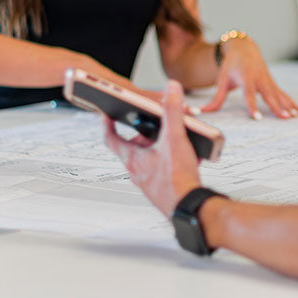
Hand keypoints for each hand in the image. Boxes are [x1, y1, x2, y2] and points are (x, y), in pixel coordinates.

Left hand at [103, 80, 201, 215]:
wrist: (191, 208)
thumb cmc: (177, 179)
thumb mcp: (175, 138)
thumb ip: (172, 110)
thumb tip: (171, 89)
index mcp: (133, 158)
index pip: (111, 138)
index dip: (107, 123)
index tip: (106, 113)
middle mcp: (137, 171)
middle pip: (136, 145)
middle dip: (149, 132)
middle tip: (160, 124)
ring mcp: (149, 181)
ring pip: (152, 157)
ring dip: (164, 147)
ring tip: (182, 141)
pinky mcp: (163, 189)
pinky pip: (165, 169)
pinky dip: (174, 160)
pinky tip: (191, 159)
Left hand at [200, 35, 297, 118]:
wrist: (244, 47)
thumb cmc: (231, 65)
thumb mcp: (222, 79)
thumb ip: (216, 98)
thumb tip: (203, 112)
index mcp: (246, 77)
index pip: (249, 94)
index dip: (253, 106)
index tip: (256, 118)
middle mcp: (259, 78)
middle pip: (269, 95)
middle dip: (277, 107)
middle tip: (285, 118)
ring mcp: (268, 80)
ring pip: (279, 95)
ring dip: (288, 106)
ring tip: (295, 117)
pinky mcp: (272, 83)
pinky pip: (283, 94)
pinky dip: (292, 103)